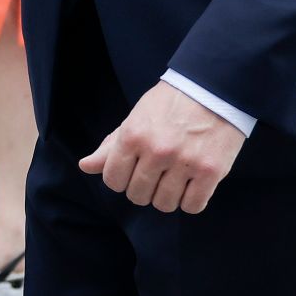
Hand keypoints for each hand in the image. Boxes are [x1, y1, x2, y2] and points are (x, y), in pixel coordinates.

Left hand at [78, 80, 246, 213]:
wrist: (211, 89)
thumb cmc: (168, 104)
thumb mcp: (135, 119)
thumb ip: (110, 146)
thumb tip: (85, 166)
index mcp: (132, 136)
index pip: (113, 180)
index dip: (120, 180)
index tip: (132, 171)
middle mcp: (156, 151)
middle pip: (138, 196)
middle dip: (143, 189)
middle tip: (155, 174)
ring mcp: (184, 162)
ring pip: (164, 205)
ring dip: (167, 197)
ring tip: (174, 179)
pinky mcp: (210, 172)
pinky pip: (193, 206)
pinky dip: (190, 201)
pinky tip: (191, 186)